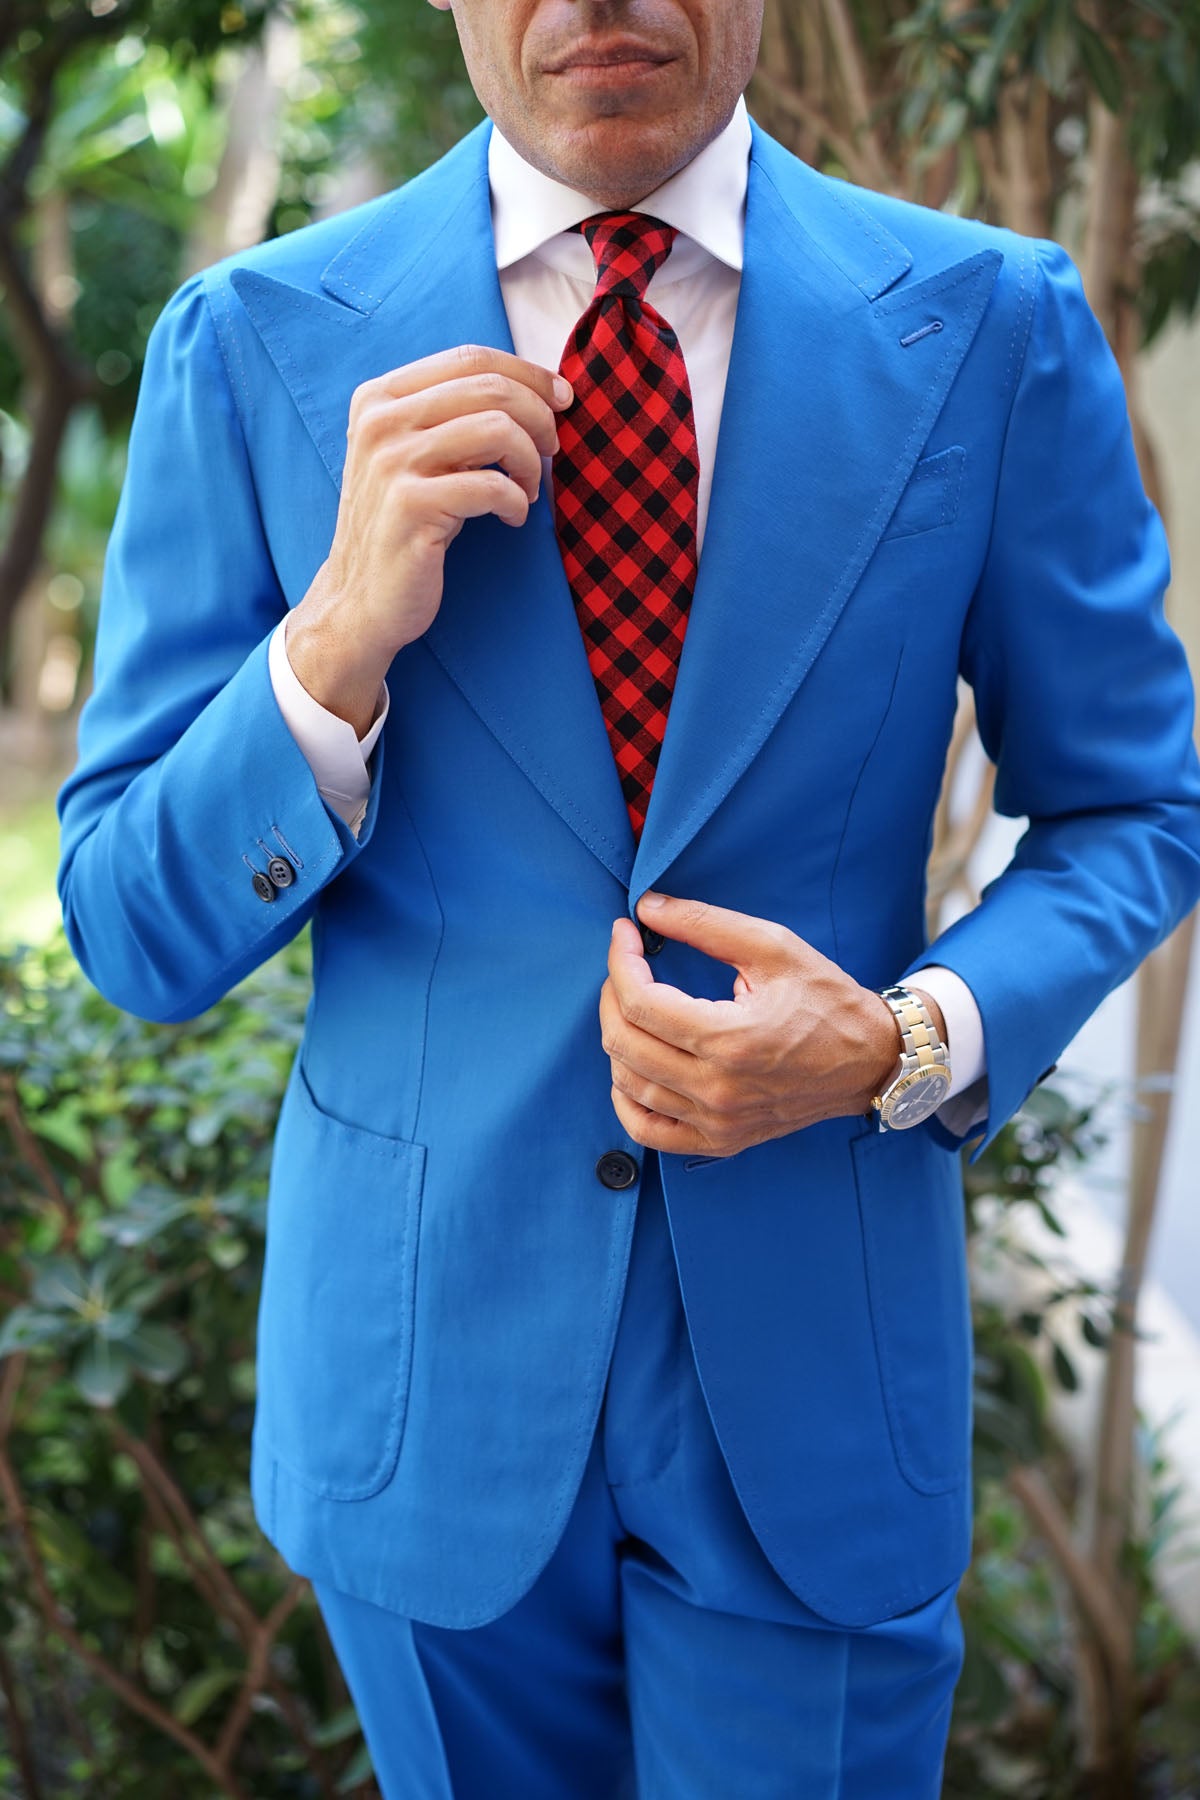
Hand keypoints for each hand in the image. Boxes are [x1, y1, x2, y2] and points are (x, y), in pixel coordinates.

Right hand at [286, 345, 573, 734]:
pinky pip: (491, 485)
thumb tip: (536, 389)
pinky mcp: (410, 505)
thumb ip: (453, 415)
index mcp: (380, 396)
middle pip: (490, 388)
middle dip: (539, 418)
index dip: (528, 373)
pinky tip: (512, 518)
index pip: (471, 357)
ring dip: (531, 461)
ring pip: (496, 429)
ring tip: (529, 490)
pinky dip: (517, 502)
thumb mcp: (416, 456)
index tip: (562, 399)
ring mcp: (391, 461)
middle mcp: (380, 421)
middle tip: (552, 451)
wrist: (360, 598)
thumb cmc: (404, 524)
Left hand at [598, 893, 930, 1157]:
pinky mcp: (721, 1140)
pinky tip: (631, 1069)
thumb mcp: (772, 946)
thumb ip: (705, 924)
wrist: (870, 1061)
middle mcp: (719, 1088)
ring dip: (618, 1039)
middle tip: (627, 966)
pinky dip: (626, 1100)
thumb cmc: (827, 1000)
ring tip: (634, 1007)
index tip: (625, 933)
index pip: (640, 1002)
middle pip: (623, 1043)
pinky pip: (649, 1130)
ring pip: (628, 1084)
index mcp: (731, 1039)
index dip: (620, 961)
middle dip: (613, 994)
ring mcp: (718, 1121)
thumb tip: (648, 908)